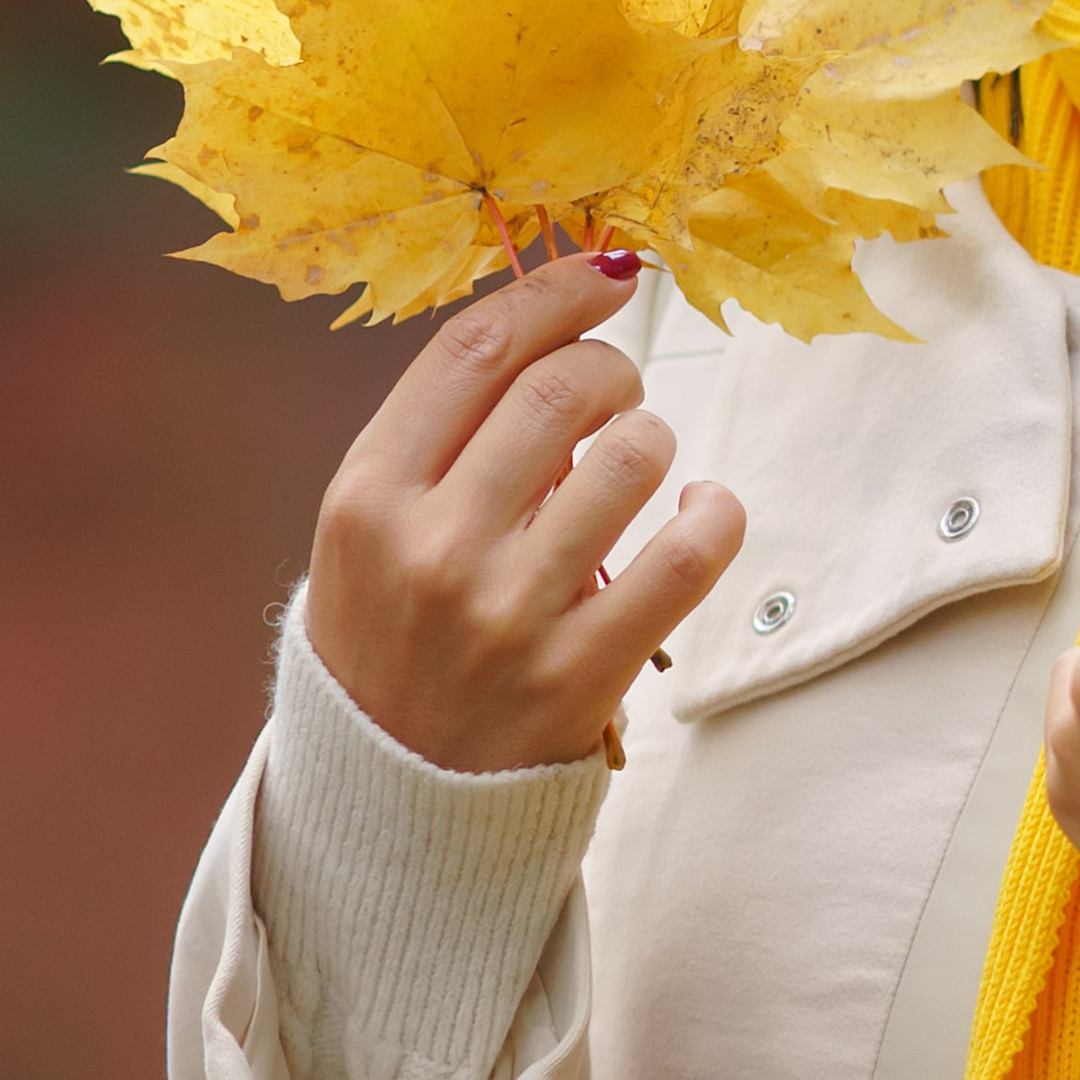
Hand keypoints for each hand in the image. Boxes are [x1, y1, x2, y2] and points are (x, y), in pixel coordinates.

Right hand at [305, 254, 746, 770]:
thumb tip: (560, 336)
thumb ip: (443, 441)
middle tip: (616, 396)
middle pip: (560, 390)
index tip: (605, 276)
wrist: (387, 803)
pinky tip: (701, 513)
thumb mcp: (369, 534)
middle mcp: (433, 547)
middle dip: (611, 371)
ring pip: (631, 457)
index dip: (554, 293)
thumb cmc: (389, 642)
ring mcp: (509, 614)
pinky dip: (712, 516)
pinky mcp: (579, 675)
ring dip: (654, 441)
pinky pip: (683, 558)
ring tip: (640, 466)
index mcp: (366, 498)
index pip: (474, 352)